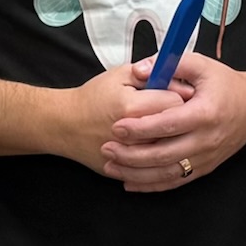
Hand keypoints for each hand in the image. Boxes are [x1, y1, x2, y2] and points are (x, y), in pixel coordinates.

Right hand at [50, 58, 187, 175]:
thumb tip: (177, 79)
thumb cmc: (93, 97)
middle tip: (174, 110)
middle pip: (176, 128)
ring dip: (172, 139)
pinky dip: (162, 159)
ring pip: (170, 151)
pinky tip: (158, 146)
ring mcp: (131, 158)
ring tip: (165, 127)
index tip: (178, 92)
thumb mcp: (119, 75)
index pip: (175, 102)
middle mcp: (134, 135)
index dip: (180, 95)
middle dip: (179, 118)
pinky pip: (156, 170)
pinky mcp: (129, 171)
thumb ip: (149, 73)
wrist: (66, 125)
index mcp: (132, 107)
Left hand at [101, 52, 245, 191]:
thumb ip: (170, 63)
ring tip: (111, 167)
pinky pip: (176, 181)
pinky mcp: (205, 168)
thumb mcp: (201, 64)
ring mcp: (206, 158)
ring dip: (137, 174)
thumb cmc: (225, 83)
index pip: (168, 125)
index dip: (141, 128)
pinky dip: (152, 185)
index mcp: (204, 113)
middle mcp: (206, 140)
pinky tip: (130, 183)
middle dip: (132, 154)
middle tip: (107, 148)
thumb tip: (139, 70)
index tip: (117, 126)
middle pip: (165, 154)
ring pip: (168, 173)